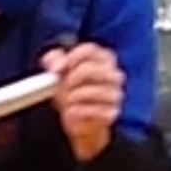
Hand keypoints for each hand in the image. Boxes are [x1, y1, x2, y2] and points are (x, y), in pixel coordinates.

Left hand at [43, 42, 124, 162]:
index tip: (56, 68)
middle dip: (71, 78)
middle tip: (61, 86)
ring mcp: (115, 94)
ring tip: (67, 100)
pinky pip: (96, 111)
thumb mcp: (61, 72)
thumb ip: (55, 61)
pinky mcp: (112, 112)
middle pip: (90, 69)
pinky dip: (80, 112)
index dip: (71, 58)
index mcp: (102, 58)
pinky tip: (72, 112)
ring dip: (74, 96)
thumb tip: (56, 64)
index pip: (89, 50)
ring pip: (94, 91)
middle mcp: (113, 74)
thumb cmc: (72, 90)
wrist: (79, 120)